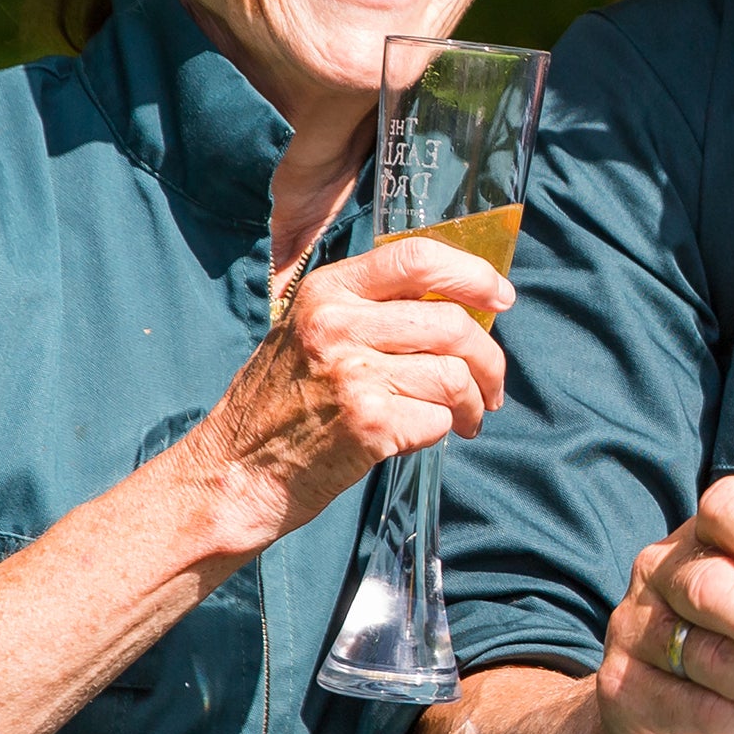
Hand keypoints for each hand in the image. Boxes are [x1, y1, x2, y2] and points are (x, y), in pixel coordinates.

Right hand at [166, 235, 509, 556]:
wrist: (233, 474)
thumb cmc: (276, 407)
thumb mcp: (307, 332)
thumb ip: (369, 310)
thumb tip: (458, 305)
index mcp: (326, 291)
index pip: (417, 258)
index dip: (472, 274)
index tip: (500, 297)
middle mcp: (338, 325)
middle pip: (452, 323)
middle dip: (489, 359)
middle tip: (493, 385)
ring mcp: (353, 375)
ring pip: (455, 376)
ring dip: (474, 403)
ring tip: (469, 418)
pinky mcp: (368, 426)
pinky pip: (440, 419)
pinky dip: (444, 431)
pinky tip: (425, 436)